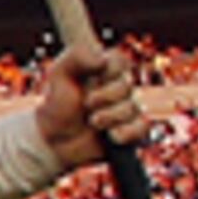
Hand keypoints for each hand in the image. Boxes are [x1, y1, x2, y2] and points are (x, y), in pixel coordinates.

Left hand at [37, 40, 149, 173]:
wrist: (54, 141)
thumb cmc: (56, 105)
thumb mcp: (58, 75)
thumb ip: (77, 57)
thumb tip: (102, 59)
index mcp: (104, 69)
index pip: (120, 61)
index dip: (106, 71)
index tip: (87, 79)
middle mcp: (119, 87)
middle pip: (126, 85)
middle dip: (104, 97)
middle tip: (86, 104)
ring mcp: (128, 109)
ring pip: (133, 108)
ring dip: (109, 117)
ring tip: (92, 122)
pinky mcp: (133, 130)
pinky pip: (142, 127)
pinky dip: (125, 133)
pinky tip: (110, 136)